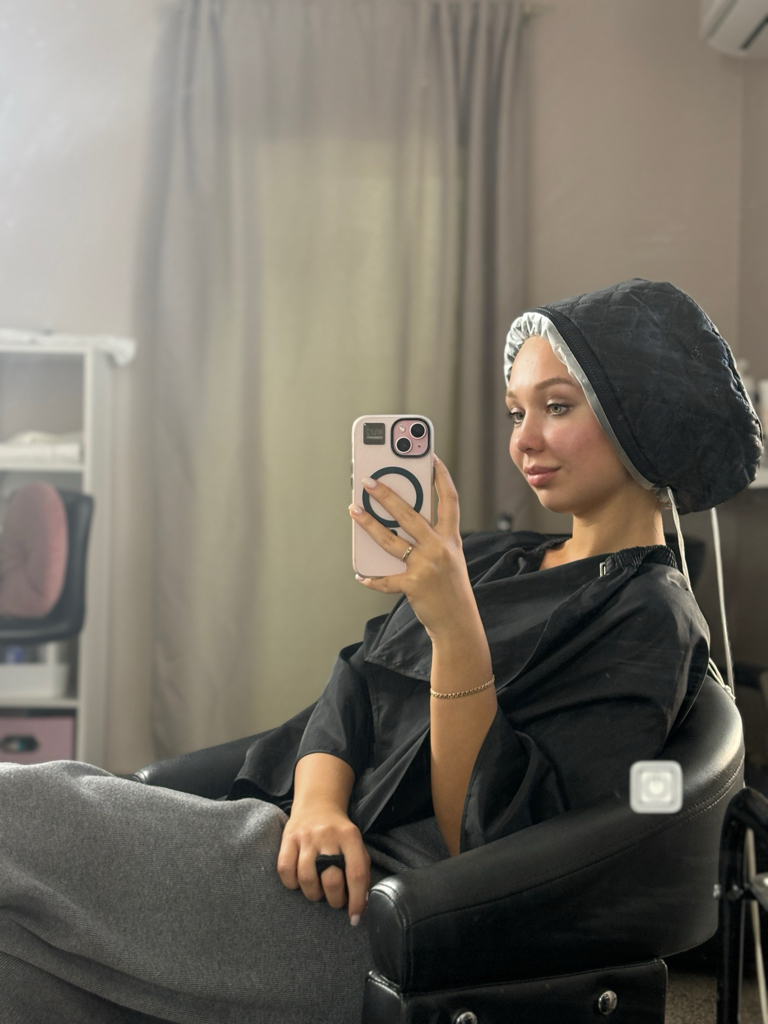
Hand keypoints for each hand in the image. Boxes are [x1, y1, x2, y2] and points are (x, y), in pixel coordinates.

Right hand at [277, 801, 370, 925]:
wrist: (318, 805)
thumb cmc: (339, 834)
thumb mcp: (356, 845)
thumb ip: (360, 871)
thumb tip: (360, 906)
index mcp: (350, 837)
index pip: (356, 873)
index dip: (357, 900)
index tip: (355, 917)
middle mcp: (328, 835)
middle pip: (331, 879)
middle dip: (334, 898)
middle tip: (335, 899)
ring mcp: (306, 837)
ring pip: (306, 878)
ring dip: (313, 893)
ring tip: (318, 890)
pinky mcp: (288, 838)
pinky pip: (285, 870)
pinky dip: (292, 883)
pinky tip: (299, 881)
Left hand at [348, 456, 476, 640]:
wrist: (459, 622)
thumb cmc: (450, 587)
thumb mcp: (449, 557)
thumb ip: (431, 538)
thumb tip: (396, 521)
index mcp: (451, 538)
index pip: (449, 499)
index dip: (441, 476)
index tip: (430, 456)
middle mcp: (440, 548)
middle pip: (410, 514)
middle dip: (387, 494)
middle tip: (368, 481)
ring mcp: (427, 566)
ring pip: (391, 539)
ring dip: (368, 523)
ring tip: (353, 510)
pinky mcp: (414, 584)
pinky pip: (386, 578)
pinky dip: (371, 577)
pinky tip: (361, 574)